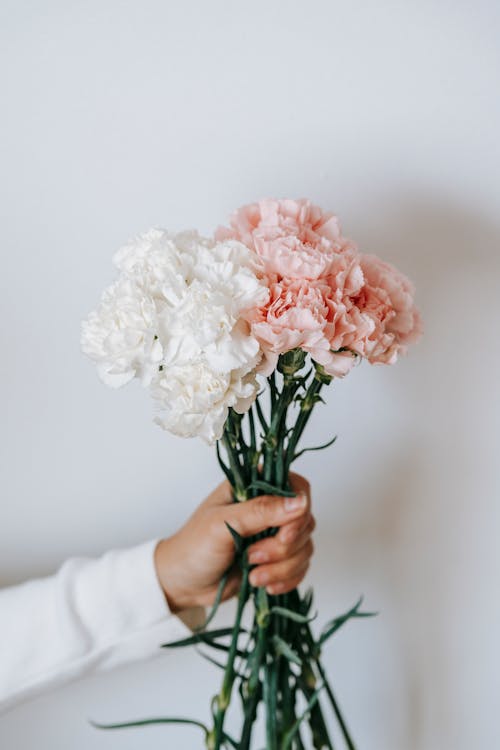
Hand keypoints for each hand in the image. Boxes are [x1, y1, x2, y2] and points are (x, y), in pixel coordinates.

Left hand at [154, 472, 314, 612]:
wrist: (183, 584)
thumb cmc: (194, 547)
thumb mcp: (223, 525)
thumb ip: (261, 511)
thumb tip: (300, 501)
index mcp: (253, 486)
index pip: (297, 487)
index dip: (298, 512)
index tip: (283, 534)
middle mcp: (268, 506)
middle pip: (305, 521)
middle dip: (283, 547)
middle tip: (252, 556)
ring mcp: (273, 533)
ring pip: (304, 547)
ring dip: (282, 567)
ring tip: (252, 574)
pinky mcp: (277, 559)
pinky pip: (301, 567)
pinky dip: (286, 579)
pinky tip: (263, 584)